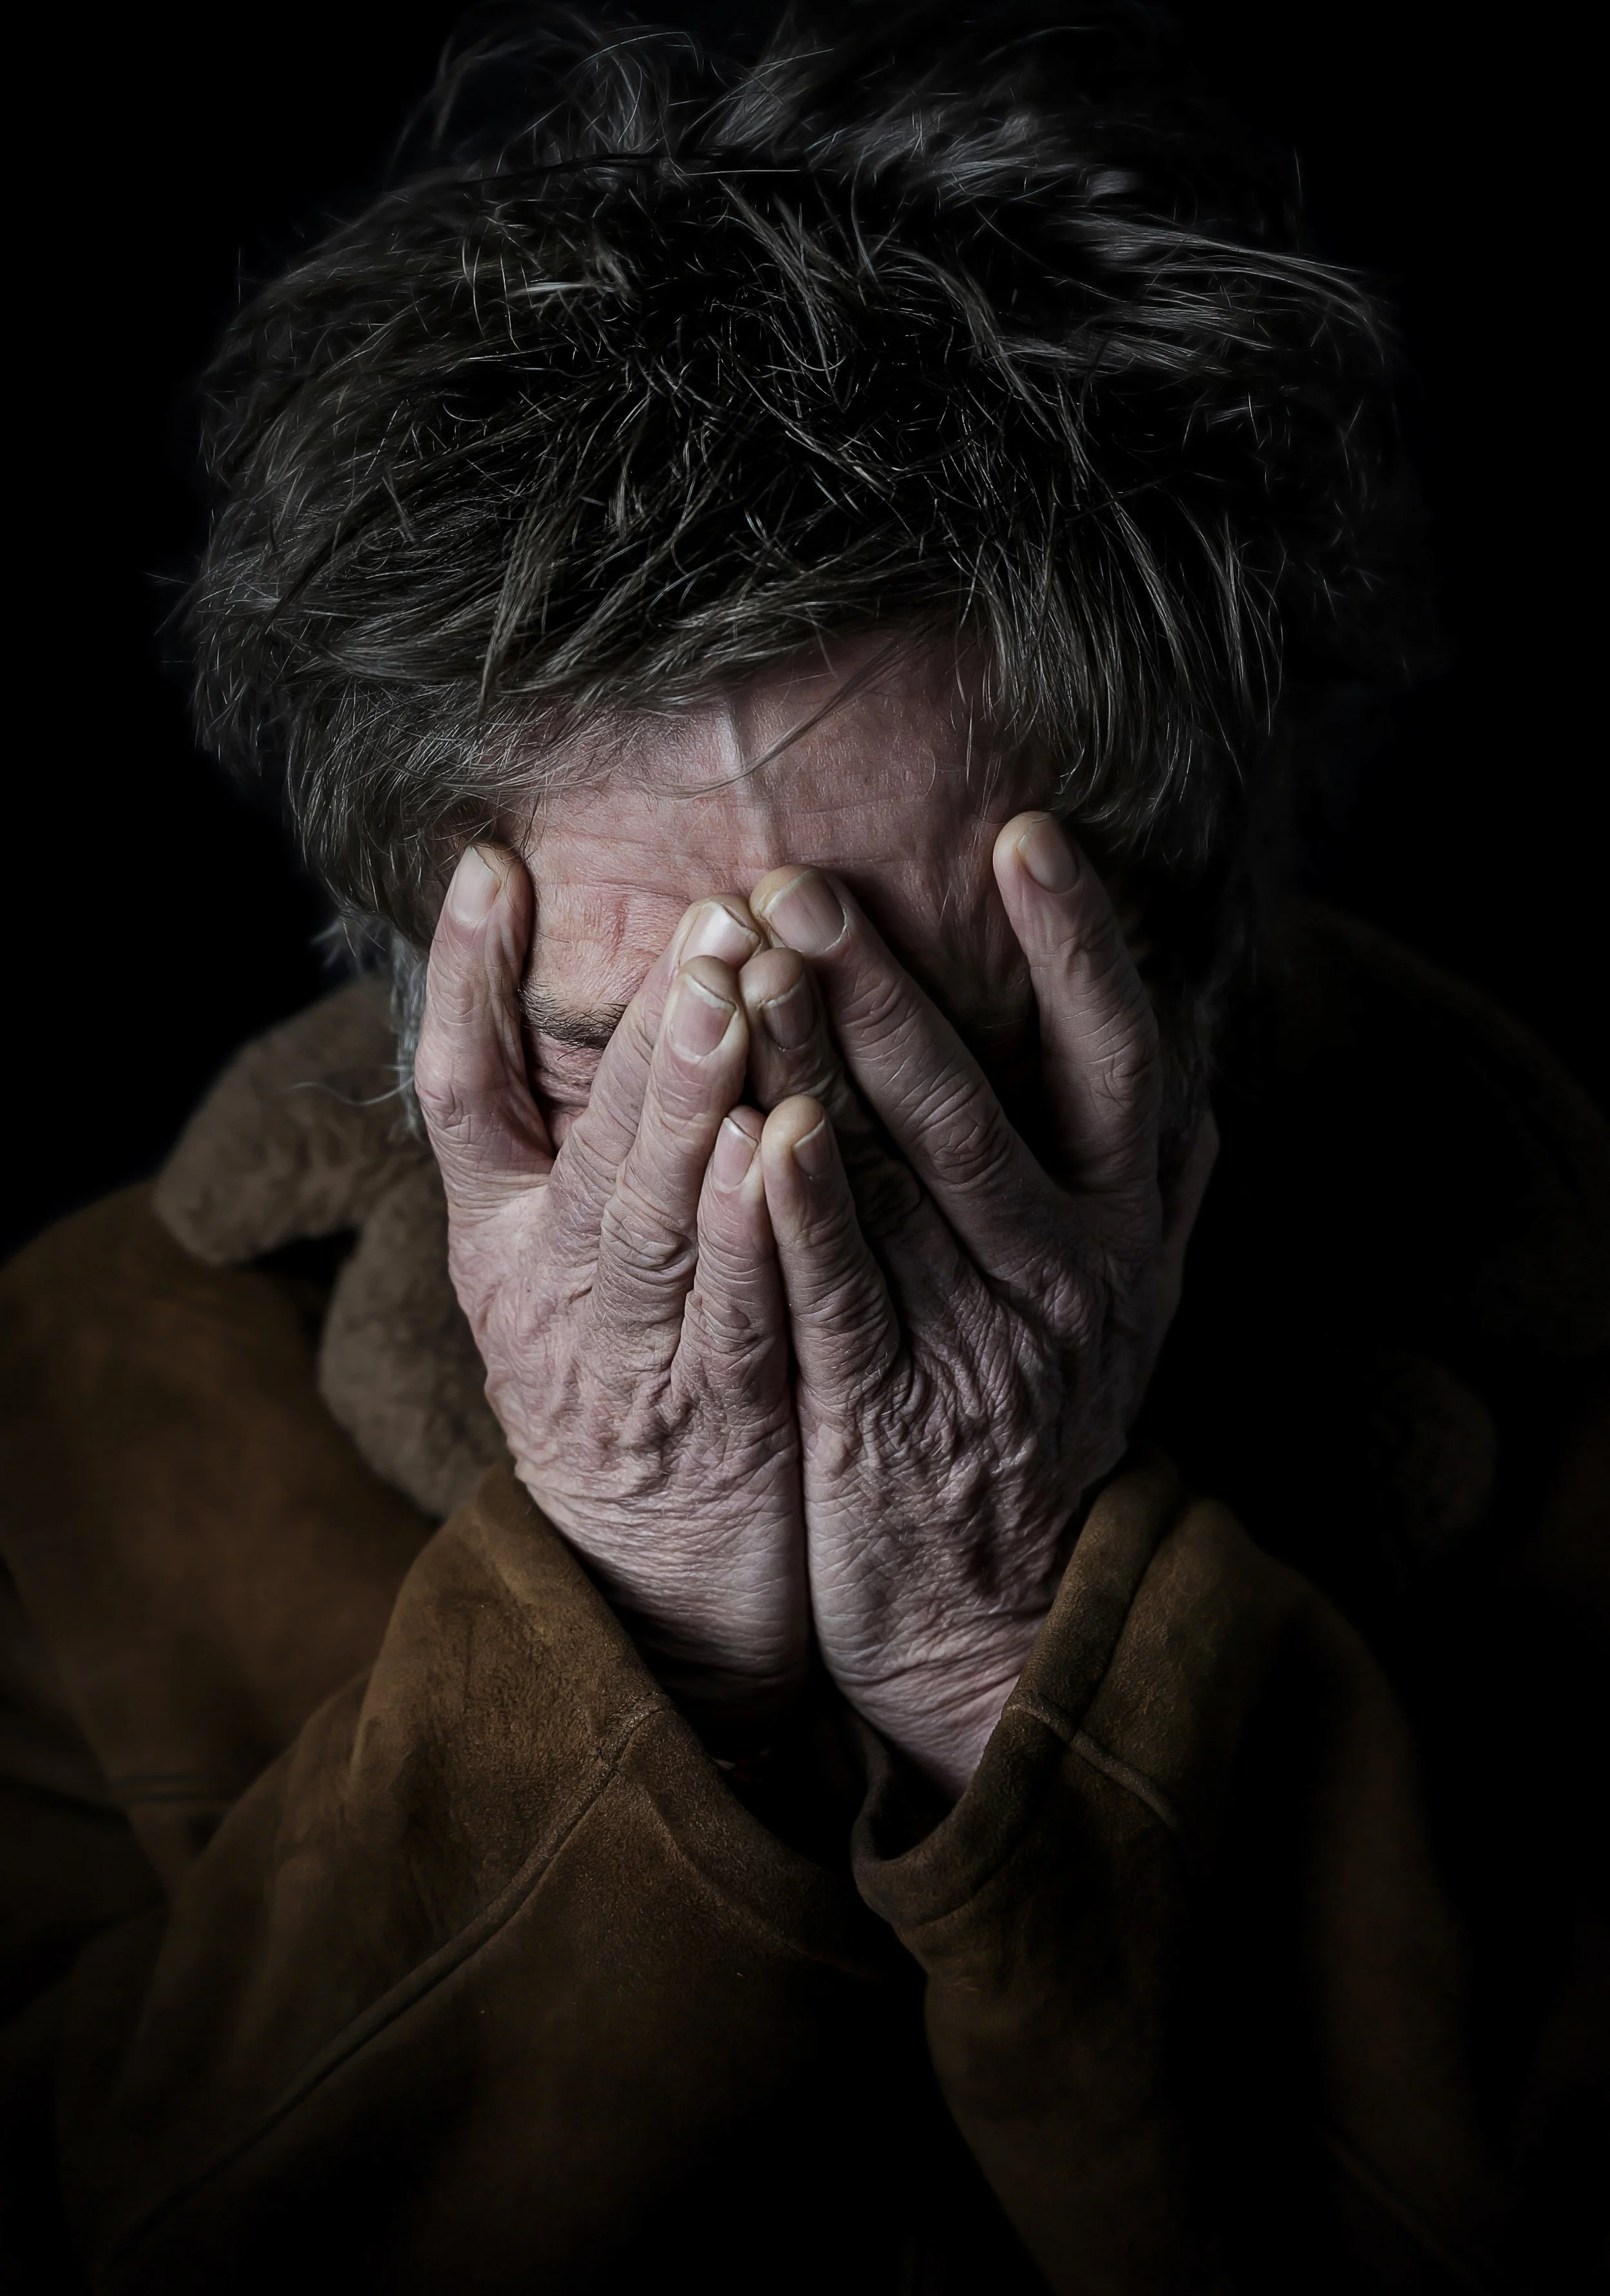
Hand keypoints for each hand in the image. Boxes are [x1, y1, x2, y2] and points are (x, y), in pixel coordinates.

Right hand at [413, 845, 808, 1731]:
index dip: (463, 977)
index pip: (459, 1089)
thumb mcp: (564, 1263)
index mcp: (499, 1233)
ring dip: (684, 1099)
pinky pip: (726, 1313)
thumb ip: (577, 1137)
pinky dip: (742, 1230)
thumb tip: (620, 987)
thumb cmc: (626, 1383)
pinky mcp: (711, 1418)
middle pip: (580, 1139)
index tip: (487, 862)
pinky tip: (766, 1143)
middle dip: (642, 1023)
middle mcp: (542, 1283)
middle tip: (705, 910)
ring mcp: (620, 1355)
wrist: (655, 1592)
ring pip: (646, 1214)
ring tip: (724, 993)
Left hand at [739, 813, 1215, 1795]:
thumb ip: (1162, 1183)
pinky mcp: (892, 1410)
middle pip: (981, 1101)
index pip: (1119, 1058)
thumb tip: (1204, 1058)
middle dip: (888, 982)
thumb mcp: (1131, 1302)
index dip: (1080, 946)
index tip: (1027, 834)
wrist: (1004, 1614)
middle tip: (801, 879)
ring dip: (826, 1061)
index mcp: (1127, 1225)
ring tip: (755, 956)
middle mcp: (1072, 1271)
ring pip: (903, 1179)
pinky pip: (844, 1294)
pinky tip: (759, 1127)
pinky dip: (802, 1210)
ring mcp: (986, 1343)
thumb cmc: (1045, 1420)